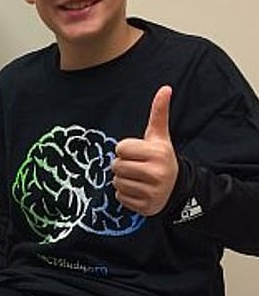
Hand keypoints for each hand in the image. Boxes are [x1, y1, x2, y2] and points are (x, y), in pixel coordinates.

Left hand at [111, 85, 178, 215]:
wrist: (178, 188)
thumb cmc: (161, 157)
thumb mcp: (160, 136)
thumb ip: (159, 113)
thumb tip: (165, 88)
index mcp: (157, 153)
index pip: (120, 148)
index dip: (125, 149)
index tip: (136, 152)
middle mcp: (156, 173)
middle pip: (116, 166)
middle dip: (122, 164)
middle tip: (135, 166)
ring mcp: (152, 192)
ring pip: (117, 182)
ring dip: (122, 180)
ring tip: (137, 178)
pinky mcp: (146, 207)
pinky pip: (120, 197)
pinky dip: (125, 194)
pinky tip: (138, 190)